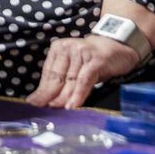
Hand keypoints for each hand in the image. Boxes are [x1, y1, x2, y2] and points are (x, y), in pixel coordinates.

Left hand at [26, 35, 140, 109]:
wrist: (119, 45)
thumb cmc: (94, 59)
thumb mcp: (76, 66)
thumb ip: (64, 79)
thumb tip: (49, 99)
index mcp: (59, 48)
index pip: (48, 73)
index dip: (42, 89)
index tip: (34, 101)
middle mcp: (69, 48)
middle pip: (57, 77)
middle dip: (49, 94)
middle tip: (42, 106)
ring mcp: (82, 53)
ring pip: (70, 81)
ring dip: (63, 98)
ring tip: (56, 108)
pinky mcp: (96, 60)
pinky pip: (84, 81)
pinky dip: (78, 95)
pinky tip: (72, 105)